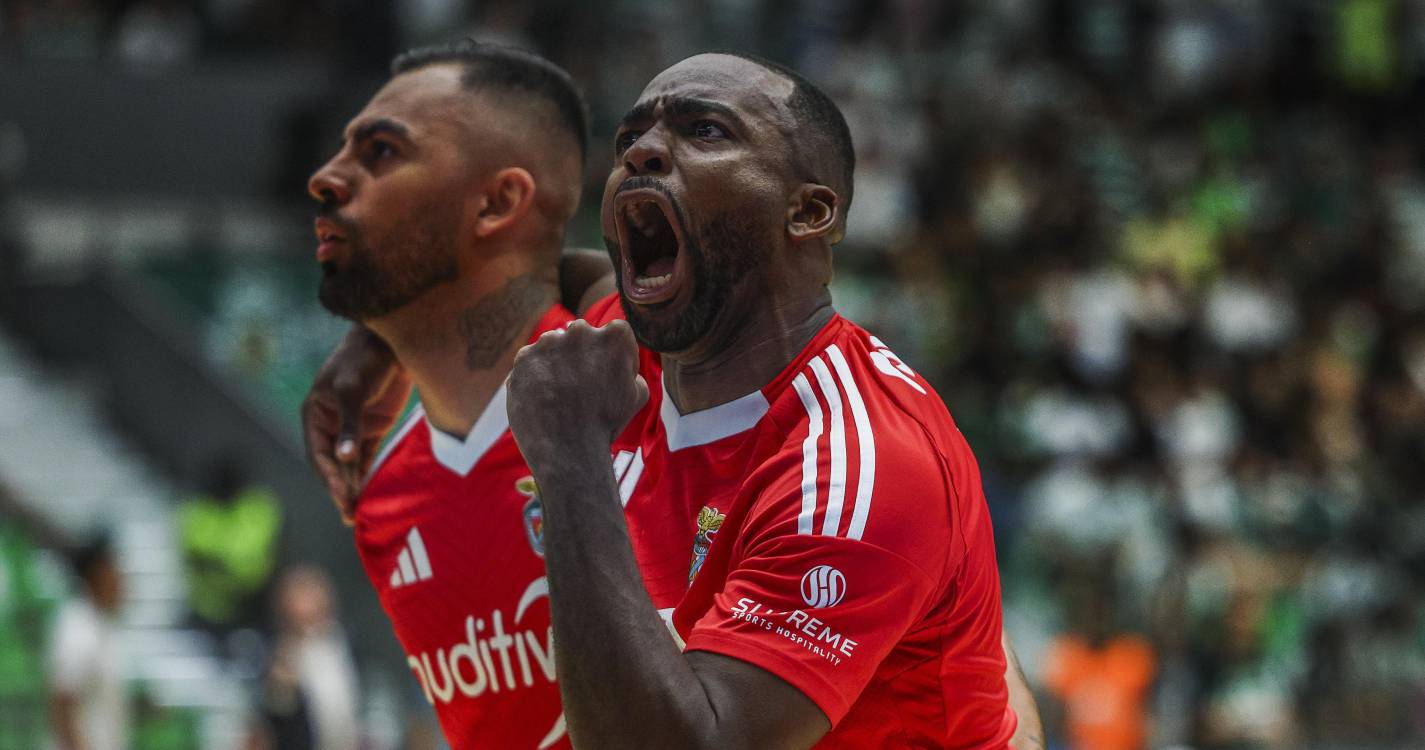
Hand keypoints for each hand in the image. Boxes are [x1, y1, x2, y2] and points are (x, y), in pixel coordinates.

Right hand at [301, 326, 411, 523]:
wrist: (394, 342)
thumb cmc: (364, 359)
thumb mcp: (352, 389)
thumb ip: (350, 423)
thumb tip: (343, 457)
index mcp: (315, 414)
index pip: (319, 453)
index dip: (329, 477)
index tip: (342, 496)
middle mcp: (330, 425)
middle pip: (332, 464)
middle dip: (340, 490)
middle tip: (350, 517)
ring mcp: (352, 427)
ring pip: (350, 464)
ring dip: (354, 487)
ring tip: (359, 515)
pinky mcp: (373, 427)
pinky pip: (368, 457)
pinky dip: (369, 475)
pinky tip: (372, 495)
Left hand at [506, 319, 646, 472]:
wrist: (568, 451)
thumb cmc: (606, 424)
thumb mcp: (637, 395)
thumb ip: (631, 368)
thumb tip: (621, 361)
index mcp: (615, 336)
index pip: (614, 334)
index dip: (611, 357)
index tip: (607, 378)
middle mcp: (581, 331)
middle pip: (580, 336)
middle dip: (581, 356)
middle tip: (580, 388)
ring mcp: (549, 342)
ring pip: (553, 347)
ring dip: (556, 364)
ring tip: (559, 397)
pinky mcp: (524, 357)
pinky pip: (531, 362)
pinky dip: (535, 377)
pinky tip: (543, 398)